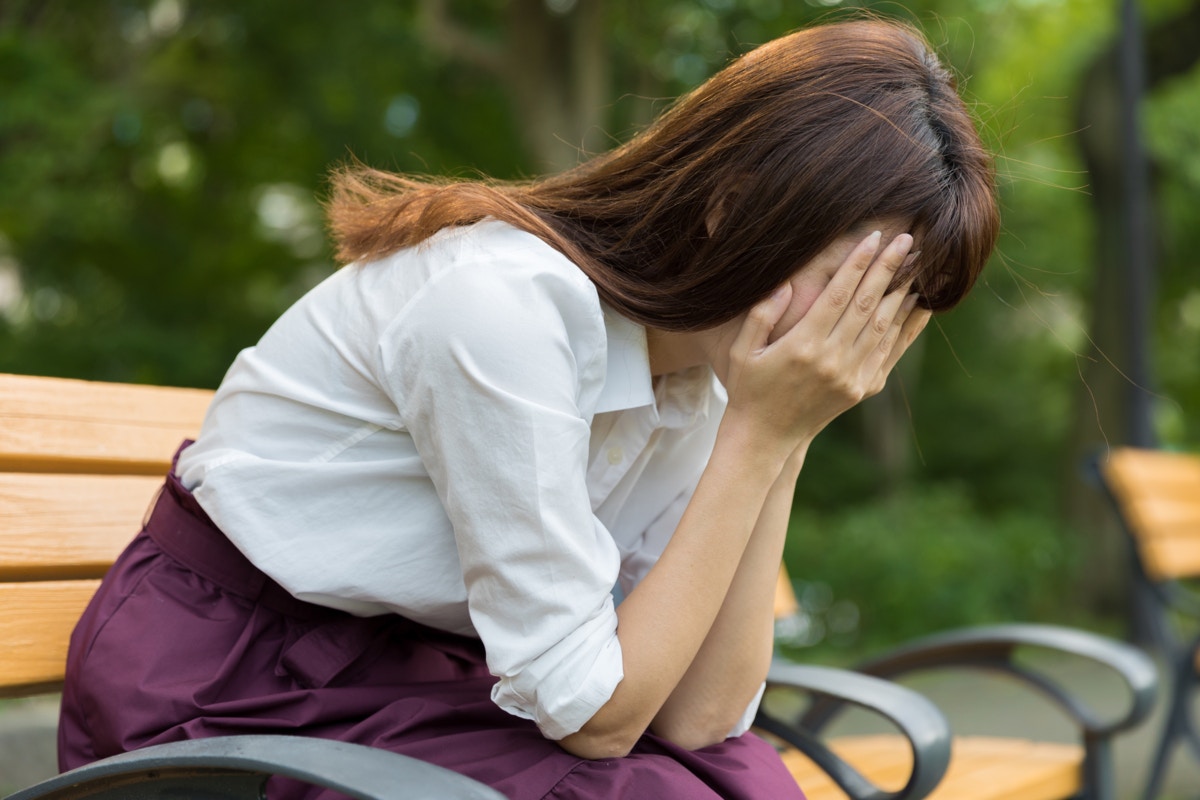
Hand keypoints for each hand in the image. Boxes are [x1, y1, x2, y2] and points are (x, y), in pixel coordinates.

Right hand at [721, 231, 930, 452]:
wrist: (766, 436)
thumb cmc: (750, 387)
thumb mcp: (743, 350)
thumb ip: (762, 314)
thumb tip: (785, 283)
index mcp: (803, 345)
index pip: (838, 294)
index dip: (858, 263)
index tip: (874, 238)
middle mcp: (831, 360)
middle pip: (867, 304)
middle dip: (888, 269)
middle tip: (906, 240)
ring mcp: (851, 376)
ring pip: (884, 326)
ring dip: (902, 292)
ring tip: (917, 264)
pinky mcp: (863, 389)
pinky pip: (890, 351)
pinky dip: (907, 326)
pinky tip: (916, 304)